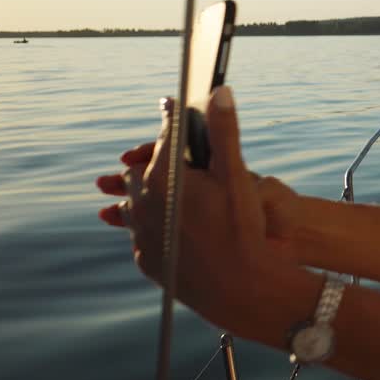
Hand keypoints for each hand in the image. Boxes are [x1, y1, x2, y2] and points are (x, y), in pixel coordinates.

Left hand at [95, 87, 283, 330]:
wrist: (240, 288)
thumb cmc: (242, 230)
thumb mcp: (238, 176)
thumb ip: (224, 132)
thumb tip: (219, 91)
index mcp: (163, 178)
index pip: (164, 138)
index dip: (172, 121)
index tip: (173, 108)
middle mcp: (142, 203)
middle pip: (143, 170)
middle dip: (160, 162)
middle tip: (181, 160)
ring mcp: (140, 233)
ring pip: (137, 203)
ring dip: (152, 195)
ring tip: (176, 195)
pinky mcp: (145, 257)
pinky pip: (144, 232)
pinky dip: (156, 224)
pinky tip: (178, 226)